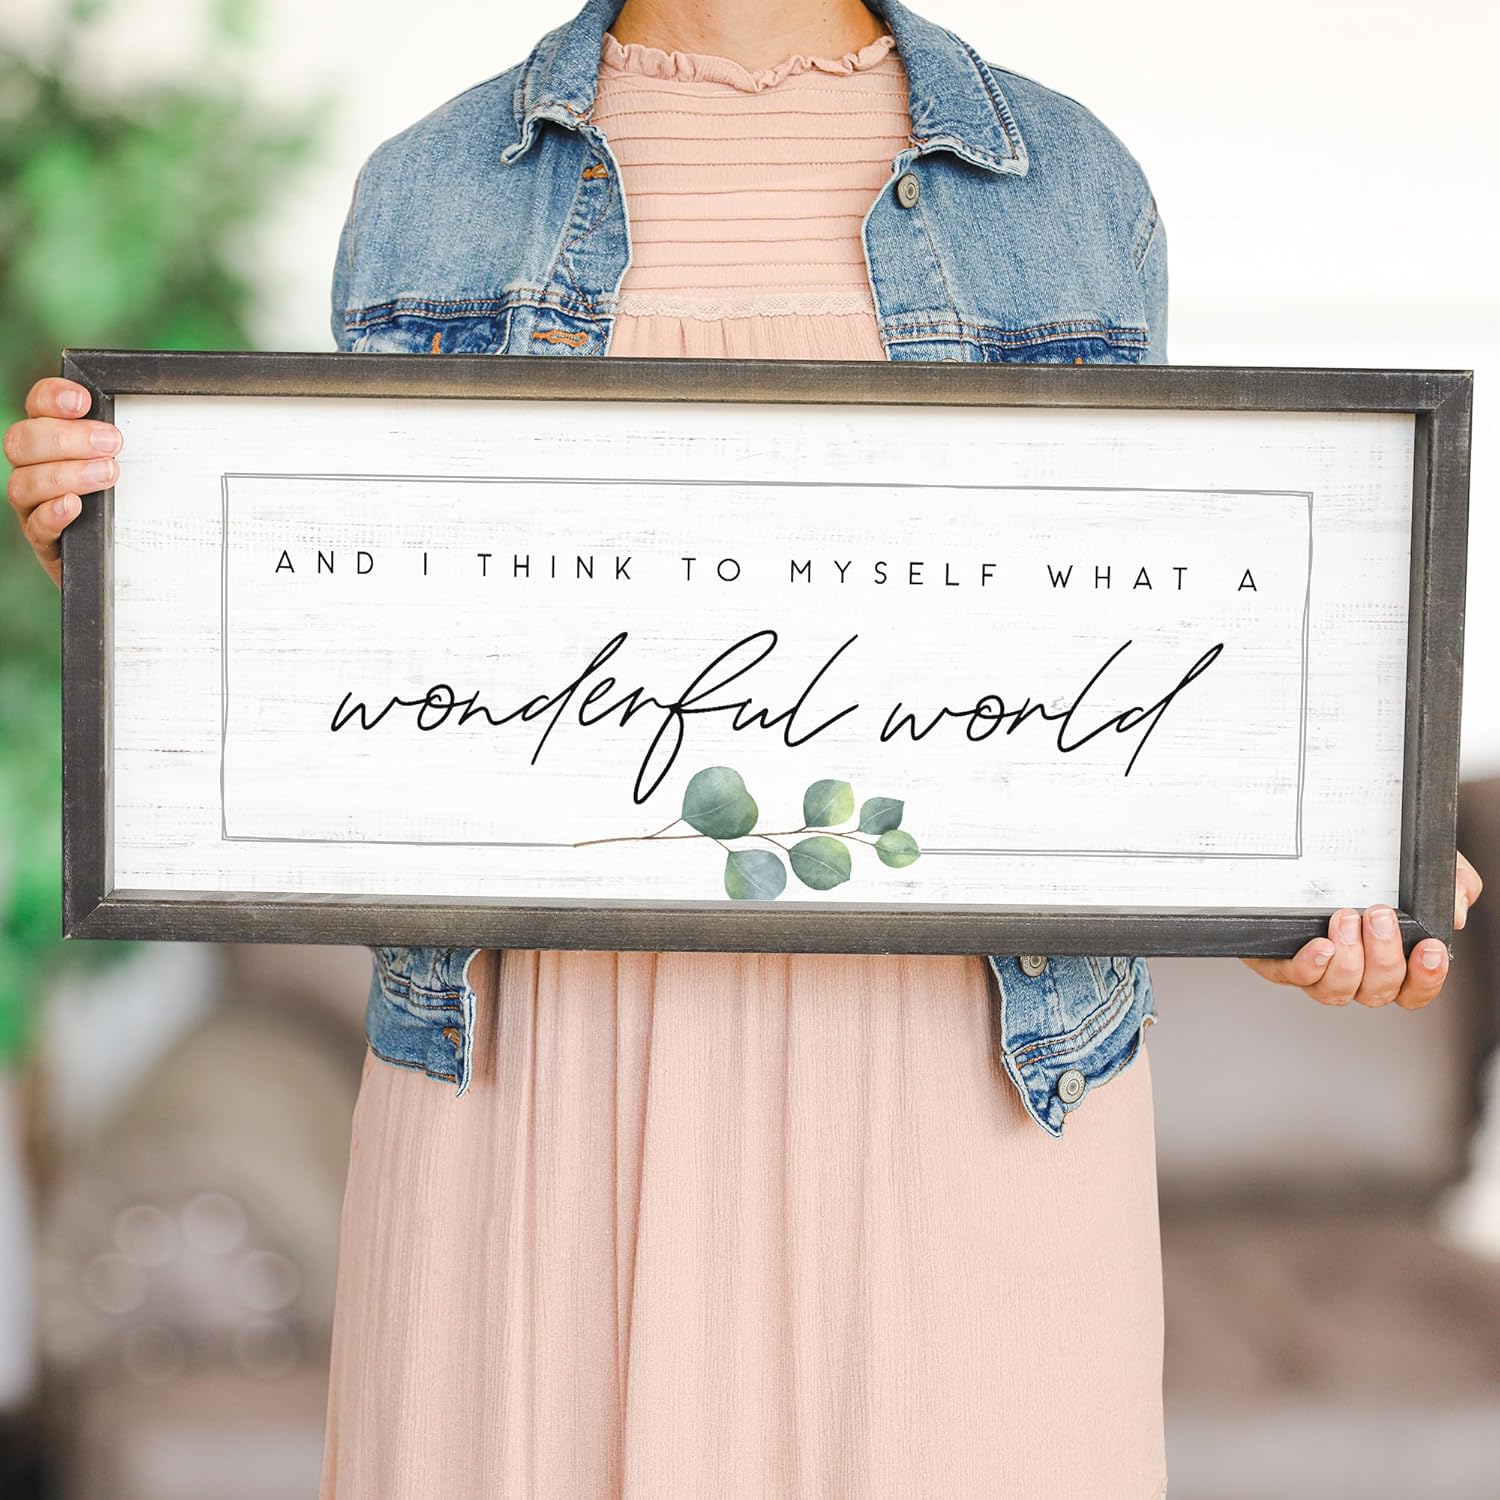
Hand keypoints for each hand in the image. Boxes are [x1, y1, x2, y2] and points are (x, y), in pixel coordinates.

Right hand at [4, 377, 121, 588]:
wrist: (116, 557)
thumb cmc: (118, 503)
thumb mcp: (119, 467)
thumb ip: (115, 443)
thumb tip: (143, 419)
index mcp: (47, 443)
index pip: (35, 407)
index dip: (51, 397)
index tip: (83, 401)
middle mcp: (31, 469)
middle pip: (22, 442)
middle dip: (68, 438)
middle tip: (111, 444)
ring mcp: (33, 506)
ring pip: (24, 482)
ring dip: (67, 474)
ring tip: (107, 474)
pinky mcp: (44, 540)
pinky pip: (36, 525)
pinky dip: (54, 512)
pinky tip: (75, 506)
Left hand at [1241, 850, 1483, 1008]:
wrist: (1308, 853)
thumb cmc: (1371, 870)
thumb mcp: (1420, 869)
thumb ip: (1453, 885)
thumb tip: (1455, 915)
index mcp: (1391, 964)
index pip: (1416, 991)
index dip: (1427, 978)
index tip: (1430, 946)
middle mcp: (1357, 977)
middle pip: (1379, 991)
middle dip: (1383, 955)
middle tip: (1379, 915)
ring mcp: (1320, 974)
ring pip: (1339, 990)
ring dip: (1348, 958)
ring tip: (1346, 917)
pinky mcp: (1285, 963)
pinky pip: (1298, 977)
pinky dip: (1311, 965)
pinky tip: (1320, 946)